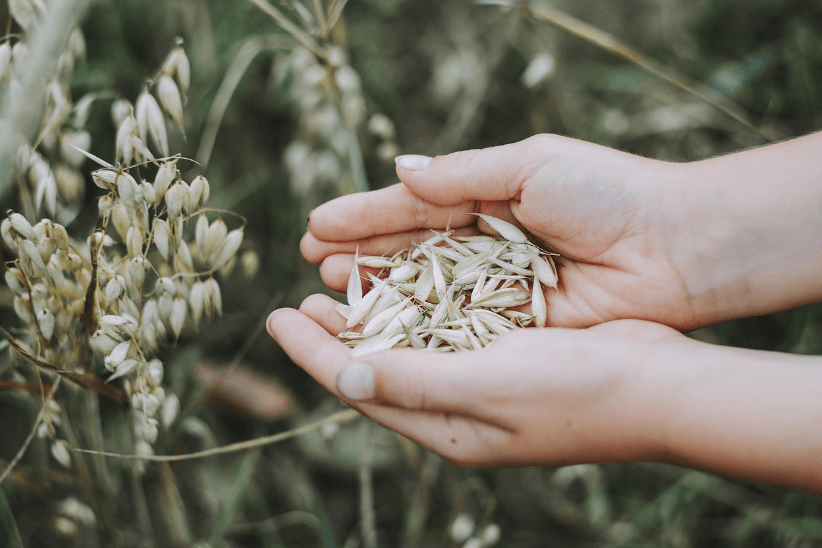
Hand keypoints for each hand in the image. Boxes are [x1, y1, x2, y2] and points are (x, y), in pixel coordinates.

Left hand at [267, 293, 687, 466]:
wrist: (659, 386)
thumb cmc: (576, 391)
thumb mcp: (487, 386)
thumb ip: (414, 381)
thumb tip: (342, 374)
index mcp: (446, 426)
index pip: (359, 386)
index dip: (312, 353)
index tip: (273, 317)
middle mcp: (457, 407)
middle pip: (377, 367)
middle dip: (333, 335)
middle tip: (298, 300)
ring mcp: (483, 381)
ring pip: (408, 345)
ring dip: (372, 315)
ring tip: (337, 286)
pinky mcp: (508, 353)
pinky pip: (445, 328)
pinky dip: (416, 305)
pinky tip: (404, 281)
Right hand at [302, 135, 698, 329]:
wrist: (674, 248)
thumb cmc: (606, 194)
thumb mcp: (529, 165)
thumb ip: (460, 174)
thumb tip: (399, 171)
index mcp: (488, 197)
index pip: (412, 207)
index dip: (365, 216)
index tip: (317, 225)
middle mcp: (486, 245)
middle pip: (410, 252)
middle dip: (362, 255)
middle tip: (313, 262)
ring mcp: (497, 288)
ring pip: (424, 292)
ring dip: (378, 291)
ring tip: (331, 290)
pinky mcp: (514, 326)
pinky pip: (455, 326)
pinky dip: (418, 326)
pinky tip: (379, 326)